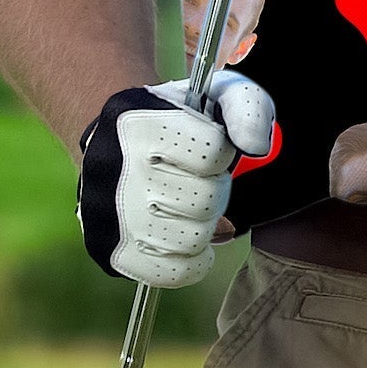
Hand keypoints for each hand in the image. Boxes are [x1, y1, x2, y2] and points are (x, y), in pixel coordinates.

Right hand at [75, 71, 276, 287]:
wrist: (115, 141)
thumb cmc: (179, 119)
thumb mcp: (217, 94)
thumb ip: (249, 108)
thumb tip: (257, 147)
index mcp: (141, 125)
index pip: (213, 153)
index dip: (222, 152)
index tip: (208, 147)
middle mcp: (117, 172)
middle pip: (205, 201)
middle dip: (215, 189)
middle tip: (199, 179)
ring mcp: (109, 218)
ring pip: (192, 240)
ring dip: (203, 224)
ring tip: (189, 206)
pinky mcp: (110, 252)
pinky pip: (172, 273)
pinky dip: (191, 261)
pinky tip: (187, 235)